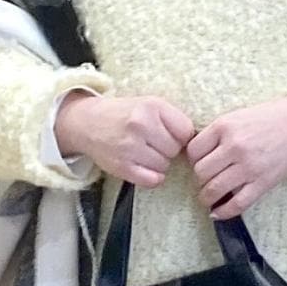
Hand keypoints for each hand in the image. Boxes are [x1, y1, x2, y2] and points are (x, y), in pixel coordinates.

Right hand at [55, 90, 194, 186]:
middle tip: (154, 145)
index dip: (182, 137)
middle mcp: (141, 125)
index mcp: (152, 106)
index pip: (186, 132)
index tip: (170, 136)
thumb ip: (173, 120)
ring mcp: (130, 147)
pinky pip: (152, 180)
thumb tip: (199, 144)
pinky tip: (143, 166)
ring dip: (159, 164)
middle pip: (175, 150)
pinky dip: (152, 177)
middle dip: (169, 150)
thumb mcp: (150, 105)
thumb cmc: (125, 115)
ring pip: (164, 166)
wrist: (88, 122)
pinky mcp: (122, 166)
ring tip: (145, 153)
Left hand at [187, 95, 286, 218]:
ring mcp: (248, 167)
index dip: (192, 160)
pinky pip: (237, 204)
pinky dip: (223, 212)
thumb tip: (200, 154)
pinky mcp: (262, 183)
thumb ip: (219, 133)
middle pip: (200, 172)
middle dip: (199, 179)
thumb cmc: (273, 118)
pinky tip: (217, 212)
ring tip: (209, 197)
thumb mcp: (239, 115)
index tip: (199, 163)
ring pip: (213, 189)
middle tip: (206, 179)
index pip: (193, 151)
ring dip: (206, 197)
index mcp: (225, 126)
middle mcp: (234, 147)